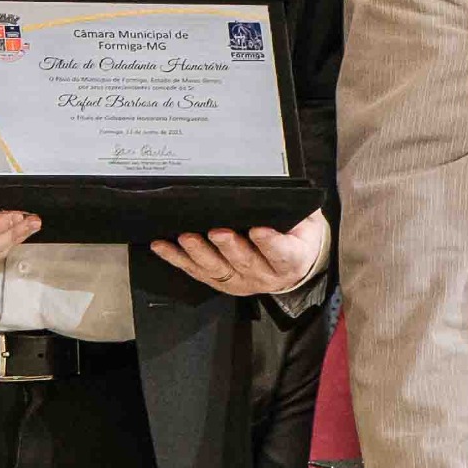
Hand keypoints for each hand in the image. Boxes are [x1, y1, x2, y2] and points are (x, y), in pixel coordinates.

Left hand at [150, 210, 331, 298]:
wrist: (293, 261)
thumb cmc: (296, 234)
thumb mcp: (305, 220)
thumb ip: (295, 208)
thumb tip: (279, 186)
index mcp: (292, 260)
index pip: (283, 254)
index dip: (271, 244)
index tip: (259, 229)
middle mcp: (266, 276)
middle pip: (246, 263)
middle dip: (229, 248)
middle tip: (217, 231)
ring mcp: (241, 281)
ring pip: (218, 269)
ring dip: (200, 254)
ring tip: (186, 238)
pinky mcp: (220, 281)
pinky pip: (197, 271)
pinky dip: (178, 259)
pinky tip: (162, 246)